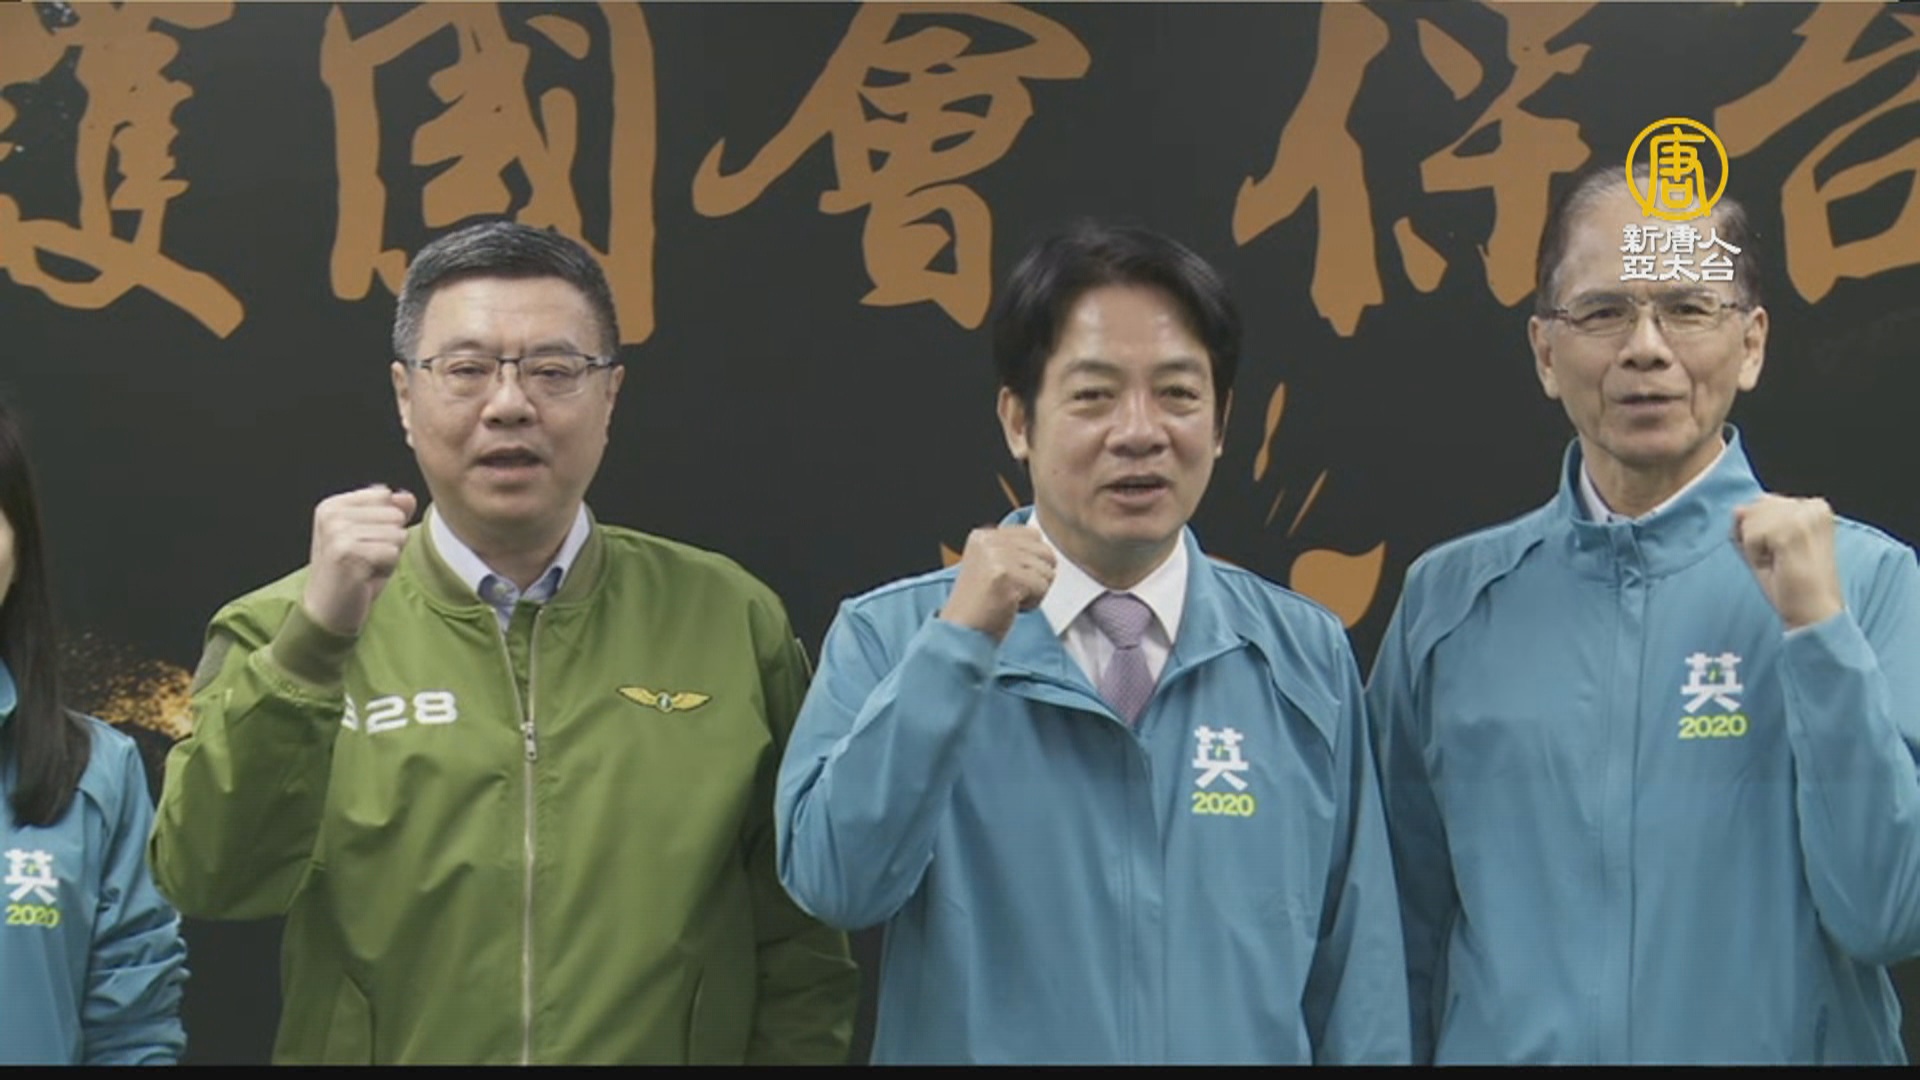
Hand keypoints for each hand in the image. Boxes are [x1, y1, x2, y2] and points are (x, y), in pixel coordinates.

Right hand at [301, 485, 418, 635]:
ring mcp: (337, 533)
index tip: (364, 543)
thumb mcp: (373, 537)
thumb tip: (408, 497)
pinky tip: (365, 577)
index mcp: (332, 505)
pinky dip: (386, 568)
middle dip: (389, 541)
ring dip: (389, 556)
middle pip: (394, 514)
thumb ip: (390, 511)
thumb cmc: (352, 574)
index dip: (385, 523)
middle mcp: (331, 515)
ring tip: (365, 568)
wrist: (328, 611)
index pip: (385, 495)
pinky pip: (393, 552)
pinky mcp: (347, 552)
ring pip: (397, 533)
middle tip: (365, 559)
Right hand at [939, 525, 1055, 641]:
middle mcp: (989, 541)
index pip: (1033, 534)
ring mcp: (997, 557)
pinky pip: (1042, 587)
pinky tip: (1010, 606)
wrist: (961, 632)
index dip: (1031, 562)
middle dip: (1036, 576)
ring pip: (1047, 570)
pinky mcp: (1006, 576)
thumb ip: (1013, 550)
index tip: (1010, 578)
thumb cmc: (979, 606)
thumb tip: (1045, 549)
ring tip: (1009, 598)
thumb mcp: (990, 565)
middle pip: (1044, 551)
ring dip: (1034, 591)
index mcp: (983, 536)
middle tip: (1011, 590)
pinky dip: (1032, 603)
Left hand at [1732, 494, 1844, 630]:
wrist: (1815, 612)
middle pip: (1754, 507)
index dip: (1760, 533)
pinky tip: (1776, 566)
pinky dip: (1754, 555)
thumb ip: (1753, 522)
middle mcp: (1813, 506)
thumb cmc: (1793, 583)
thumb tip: (1738, 509)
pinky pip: (1750, 535)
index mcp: (1814, 507)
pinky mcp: (1793, 530)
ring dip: (1755, 546)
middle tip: (1780, 561)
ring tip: (1779, 563)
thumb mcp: (1768, 544)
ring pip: (1750, 519)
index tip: (1783, 554)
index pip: (1763, 503)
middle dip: (1755, 537)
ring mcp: (1804, 517)